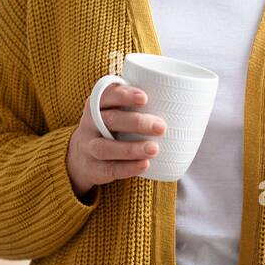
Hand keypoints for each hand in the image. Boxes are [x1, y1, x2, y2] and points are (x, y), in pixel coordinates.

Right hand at [65, 83, 165, 201]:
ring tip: (154, 149)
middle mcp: (89, 124)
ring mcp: (88, 147)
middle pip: (109, 120)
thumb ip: (137, 103)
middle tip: (161, 127)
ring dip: (131, 148)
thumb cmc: (112, 126)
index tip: (145, 97)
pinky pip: (108, 168)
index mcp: (97, 104)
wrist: (82, 155)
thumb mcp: (116, 110)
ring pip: (105, 148)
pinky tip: (144, 165)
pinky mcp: (92, 168)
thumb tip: (183, 100)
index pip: (106, 95)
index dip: (124, 95)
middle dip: (136, 123)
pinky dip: (127, 168)